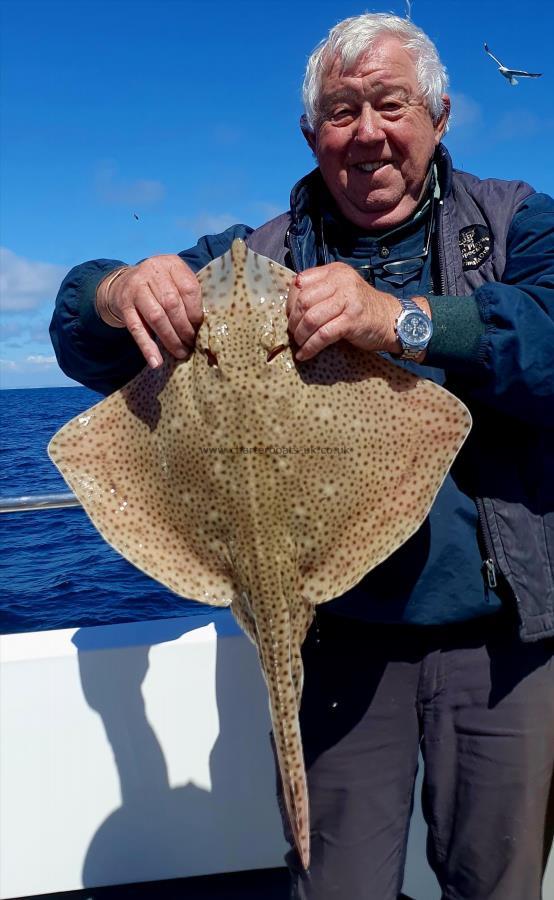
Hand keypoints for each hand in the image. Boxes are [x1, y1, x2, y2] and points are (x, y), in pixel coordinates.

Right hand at [96, 254, 202, 367]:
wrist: (123, 283)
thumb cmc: (159, 286)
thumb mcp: (175, 281)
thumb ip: (188, 296)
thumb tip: (207, 325)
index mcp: (171, 263)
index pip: (189, 288)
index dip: (196, 312)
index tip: (200, 328)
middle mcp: (152, 271)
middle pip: (172, 304)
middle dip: (184, 328)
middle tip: (191, 344)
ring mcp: (135, 288)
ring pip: (156, 317)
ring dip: (170, 339)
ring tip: (180, 352)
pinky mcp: (124, 305)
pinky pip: (137, 329)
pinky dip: (147, 347)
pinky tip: (156, 362)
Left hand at [286, 262, 403, 360]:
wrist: (390, 319)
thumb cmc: (361, 307)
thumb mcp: (341, 290)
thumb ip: (320, 291)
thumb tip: (291, 310)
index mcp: (334, 271)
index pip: (300, 282)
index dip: (290, 302)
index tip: (291, 316)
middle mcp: (341, 281)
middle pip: (303, 301)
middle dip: (294, 321)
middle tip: (294, 333)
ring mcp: (348, 300)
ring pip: (311, 318)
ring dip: (301, 336)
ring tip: (300, 344)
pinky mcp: (352, 320)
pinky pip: (323, 335)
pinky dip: (310, 347)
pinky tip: (305, 354)